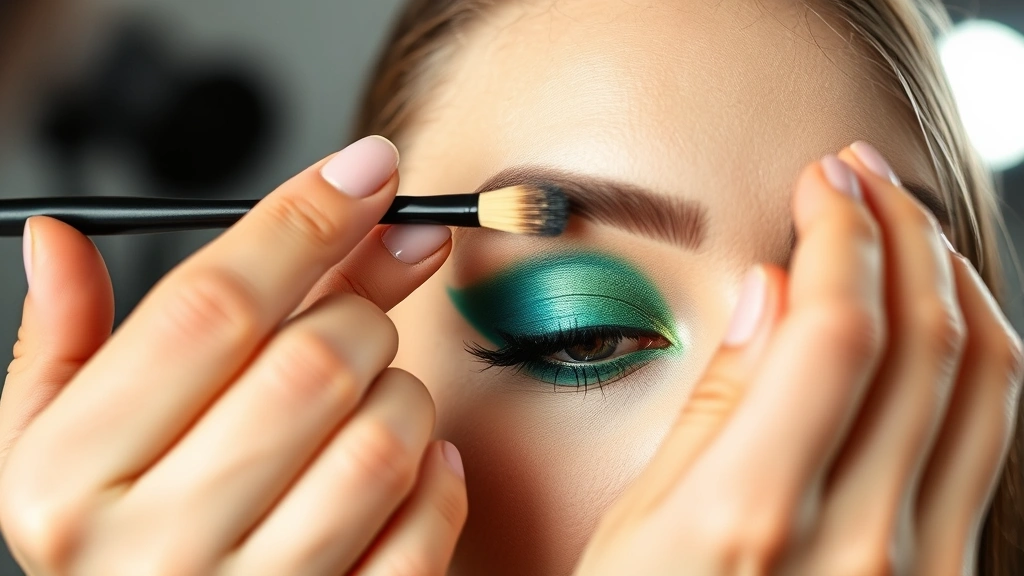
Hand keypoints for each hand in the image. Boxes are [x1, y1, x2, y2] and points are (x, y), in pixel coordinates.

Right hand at [0, 136, 467, 575]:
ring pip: (388, 434)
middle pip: (316, 359)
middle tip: (351, 320)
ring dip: (401, 392)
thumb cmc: (116, 549)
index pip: (211, 305)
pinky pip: (431, 518)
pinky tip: (403, 468)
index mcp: (76, 476)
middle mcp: (159, 545)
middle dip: (360, 312)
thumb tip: (61, 237)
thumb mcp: (57, 451)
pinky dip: (439, 474)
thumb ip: (64, 344)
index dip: (305, 218)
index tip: (368, 171)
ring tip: (364, 403)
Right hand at [575, 142, 1022, 574]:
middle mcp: (861, 545)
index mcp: (752, 518)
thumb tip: (764, 297)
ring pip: (984, 384)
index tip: (820, 185)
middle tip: (862, 178)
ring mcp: (922, 570)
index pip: (836, 329)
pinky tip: (935, 324)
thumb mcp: (634, 532)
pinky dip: (973, 360)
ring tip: (909, 229)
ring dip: (952, 281)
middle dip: (899, 230)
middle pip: (924, 339)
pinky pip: (988, 442)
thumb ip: (711, 410)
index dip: (839, 235)